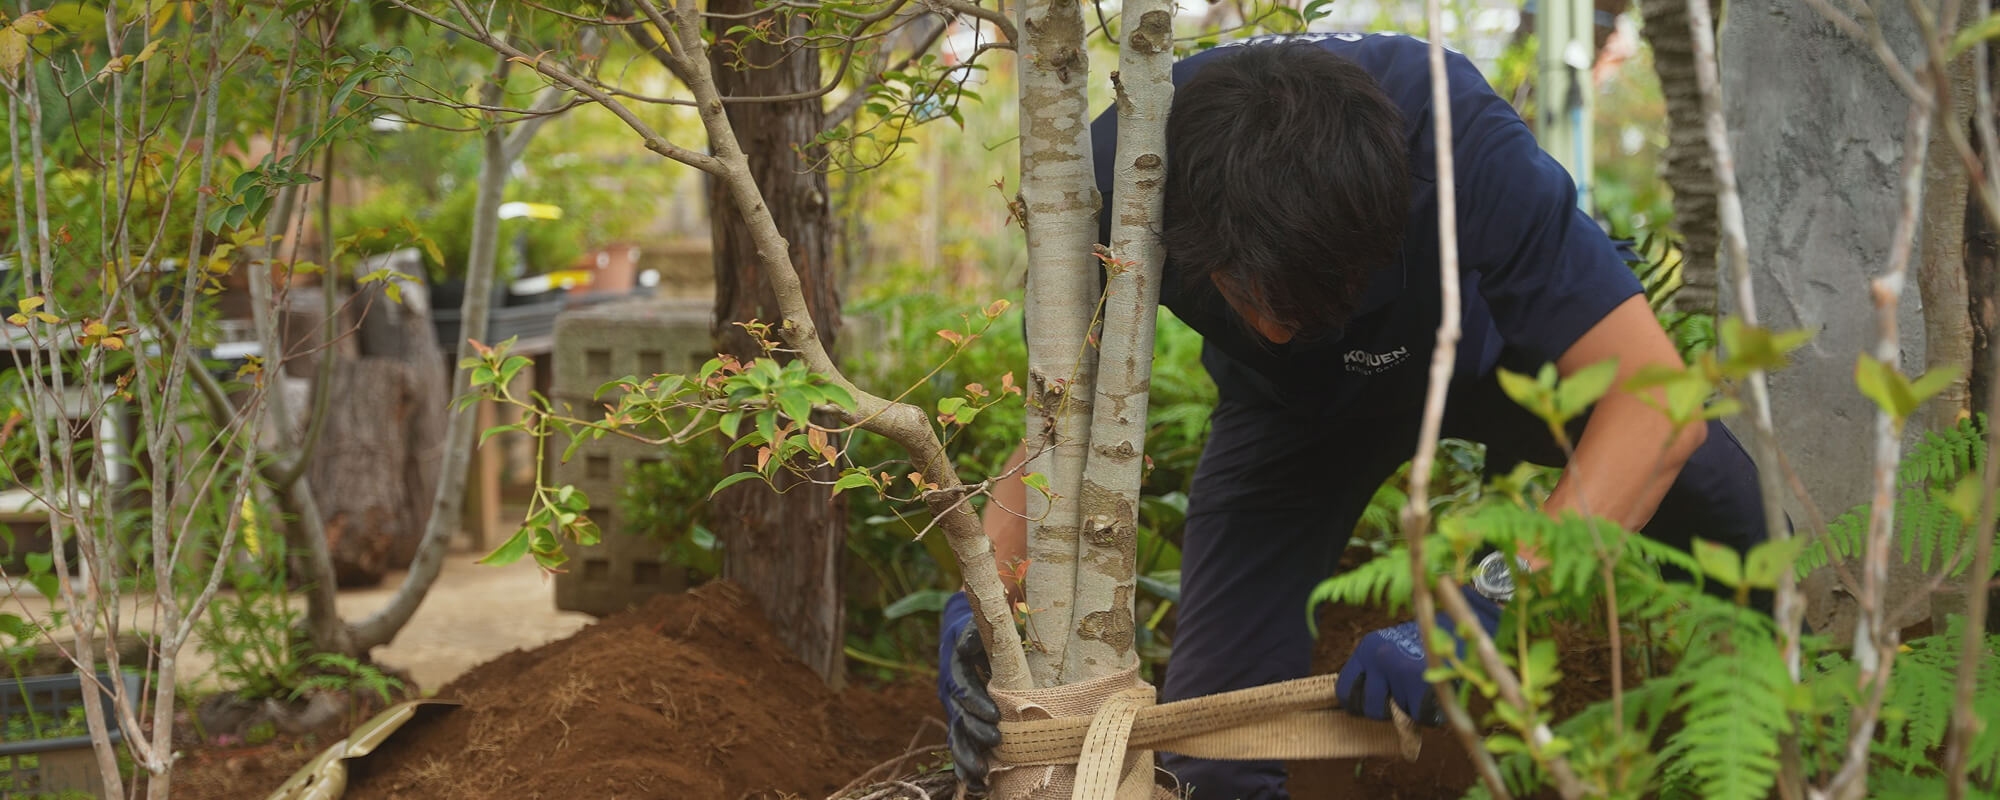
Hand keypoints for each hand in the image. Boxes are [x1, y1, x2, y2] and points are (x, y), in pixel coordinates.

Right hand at [937, 593, 1001, 790]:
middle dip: (976, 732)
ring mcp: (954, 710)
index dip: (975, 701)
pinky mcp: (960, 722)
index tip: (994, 714)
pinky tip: (977, 785)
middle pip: (959, 716)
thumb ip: (974, 634)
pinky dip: (965, 766)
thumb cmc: (977, 630)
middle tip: (995, 742)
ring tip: (982, 775)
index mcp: (954, 668)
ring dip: (968, 756)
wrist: (963, 636)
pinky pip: (960, 746)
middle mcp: (950, 693)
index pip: (962, 687)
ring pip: (957, 736)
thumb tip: (970, 644)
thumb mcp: (975, 625)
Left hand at [1334, 585, 1502, 725]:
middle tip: (1401, 700)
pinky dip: (1430, 713)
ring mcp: (1399, 670)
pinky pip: (1421, 716)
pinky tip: (1436, 694)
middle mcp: (1378, 658)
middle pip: (1370, 708)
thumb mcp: (1391, 649)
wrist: (1462, 623)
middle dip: (1386, 711)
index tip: (1367, 706)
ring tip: (1423, 688)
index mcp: (1367, 649)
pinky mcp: (1422, 683)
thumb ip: (1377, 673)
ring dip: (1411, 709)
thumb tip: (1363, 707)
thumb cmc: (1426, 641)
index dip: (1356, 703)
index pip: (1344, 688)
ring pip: (1398, 713)